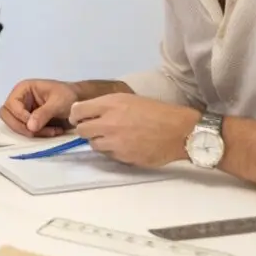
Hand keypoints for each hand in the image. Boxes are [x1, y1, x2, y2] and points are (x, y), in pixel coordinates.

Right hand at [0, 79, 77, 137]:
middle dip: (21, 126)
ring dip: (30, 132)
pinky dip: (37, 135)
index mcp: (23, 89)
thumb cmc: (69, 96)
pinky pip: (25, 131)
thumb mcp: (58, 102)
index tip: (35, 124)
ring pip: (14, 126)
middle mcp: (19, 100)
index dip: (21, 117)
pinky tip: (53, 132)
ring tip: (51, 131)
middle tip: (38, 131)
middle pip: (6, 115)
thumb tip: (30, 127)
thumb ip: (44, 113)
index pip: (11, 105)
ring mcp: (22, 111)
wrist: (80, 101)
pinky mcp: (28, 122)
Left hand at [70, 93, 199, 167]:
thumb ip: (106, 106)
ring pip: (93, 144)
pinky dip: (113, 151)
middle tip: (96, 129)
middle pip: (81, 130)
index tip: (80, 118)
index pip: (77, 111)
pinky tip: (126, 145)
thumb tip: (85, 113)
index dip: (77, 115)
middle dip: (86, 130)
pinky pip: (108, 154)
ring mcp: (114, 141)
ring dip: (99, 141)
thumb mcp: (129, 99)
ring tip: (114, 137)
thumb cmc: (156, 111)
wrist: (179, 131)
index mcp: (110, 104)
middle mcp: (108, 122)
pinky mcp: (122, 156)